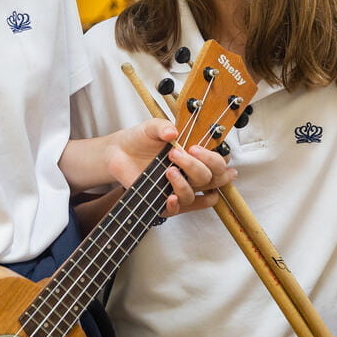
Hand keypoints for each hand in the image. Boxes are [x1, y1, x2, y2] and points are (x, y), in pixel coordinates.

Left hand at [104, 118, 237, 216]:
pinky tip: (170, 197)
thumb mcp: (151, 127)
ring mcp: (178, 188)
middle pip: (210, 178)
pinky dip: (176, 205)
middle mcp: (190, 174)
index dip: (216, 159)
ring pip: (193, 195)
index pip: (219, 162)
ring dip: (184, 184)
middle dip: (198, 166)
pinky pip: (176, 210)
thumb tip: (173, 133)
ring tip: (168, 170)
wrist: (118, 152)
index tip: (196, 148)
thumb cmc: (140, 139)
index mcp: (196, 156)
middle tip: (176, 153)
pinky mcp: (162, 201)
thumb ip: (163, 126)